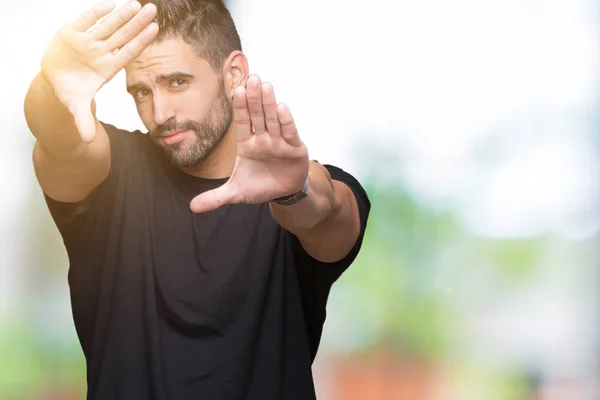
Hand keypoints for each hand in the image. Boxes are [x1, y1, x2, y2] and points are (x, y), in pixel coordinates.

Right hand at [41, 0, 157, 141]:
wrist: (55, 80)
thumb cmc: (71, 91)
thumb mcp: (76, 107)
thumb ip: (83, 121)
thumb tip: (87, 140)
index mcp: (106, 68)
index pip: (128, 52)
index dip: (141, 41)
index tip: (154, 29)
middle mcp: (101, 52)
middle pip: (123, 35)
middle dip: (137, 22)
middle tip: (153, 9)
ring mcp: (87, 42)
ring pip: (108, 25)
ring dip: (122, 14)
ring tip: (137, 3)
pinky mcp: (71, 33)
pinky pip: (85, 20)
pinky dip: (96, 12)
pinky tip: (109, 4)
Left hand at [190, 75, 309, 212]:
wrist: (284, 192)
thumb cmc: (260, 186)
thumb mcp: (236, 193)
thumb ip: (215, 198)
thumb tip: (192, 208)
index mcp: (247, 144)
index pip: (242, 122)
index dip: (239, 107)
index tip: (236, 90)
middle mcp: (263, 138)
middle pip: (257, 115)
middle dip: (254, 98)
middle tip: (252, 78)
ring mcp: (279, 141)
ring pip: (273, 119)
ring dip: (269, 103)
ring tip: (266, 86)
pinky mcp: (295, 148)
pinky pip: (290, 132)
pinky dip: (286, 122)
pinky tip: (282, 107)